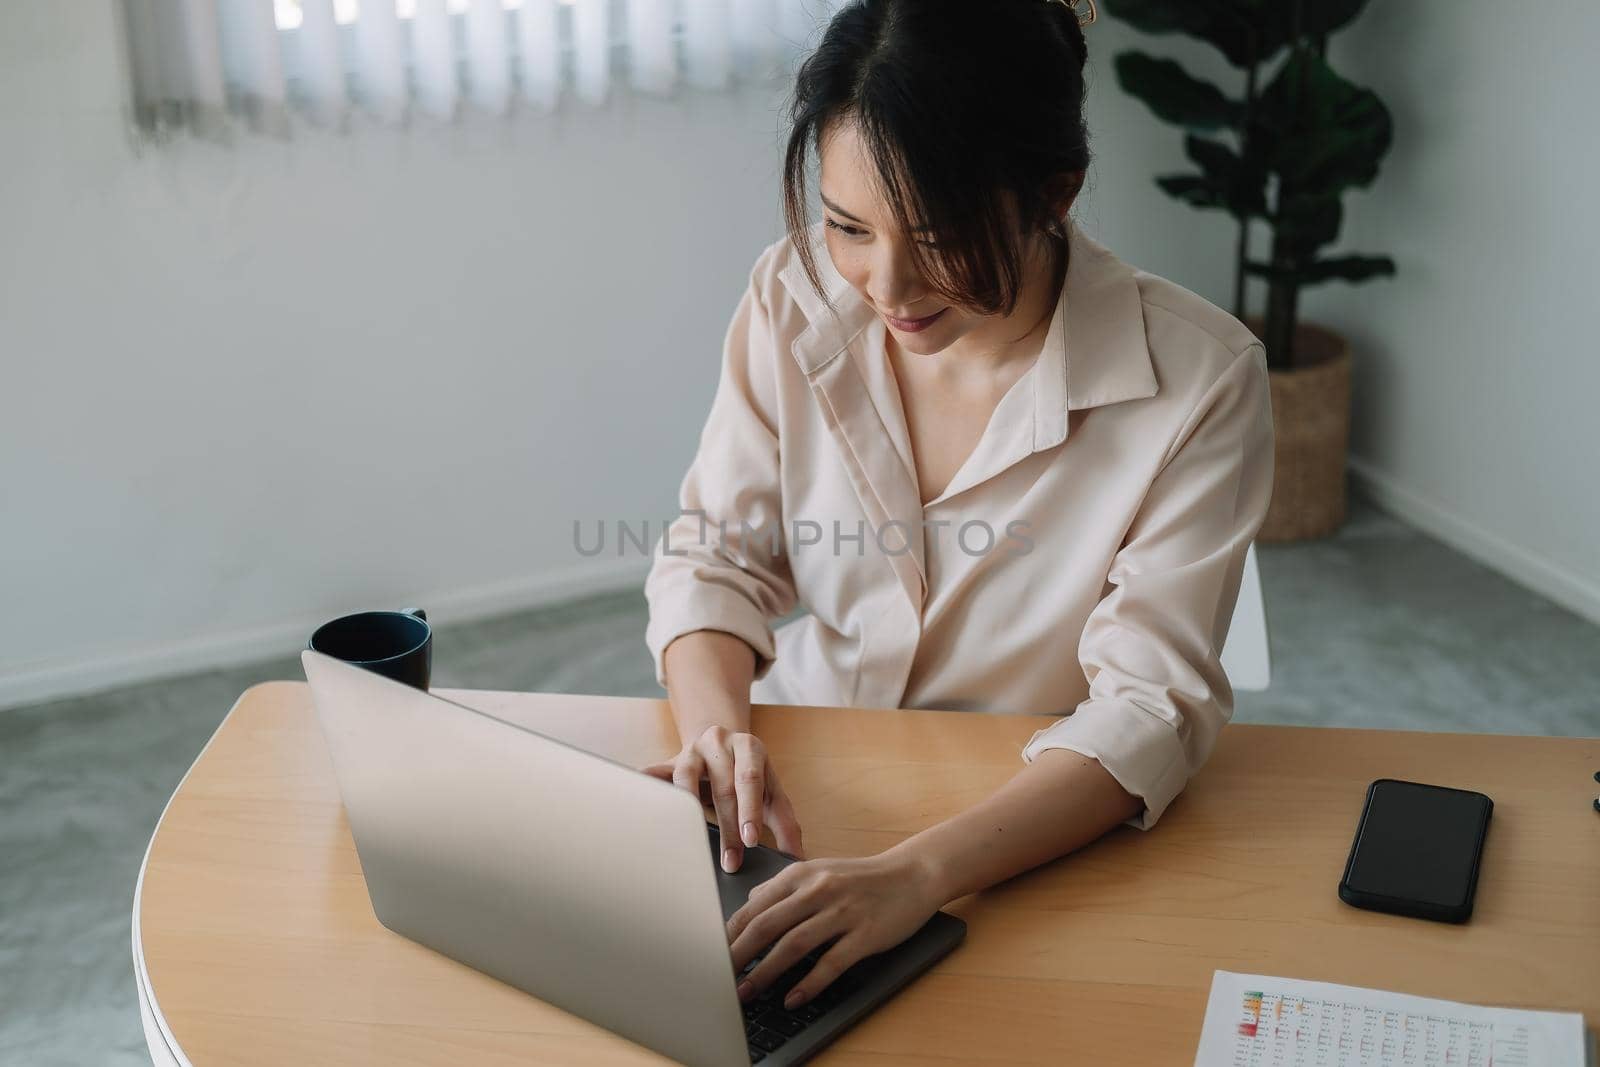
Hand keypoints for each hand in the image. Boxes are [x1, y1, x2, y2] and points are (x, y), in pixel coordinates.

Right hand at [641, 725, 804, 872]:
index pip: (750, 779)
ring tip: (692, 839)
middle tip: (731, 861)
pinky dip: (647, 785)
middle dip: (727, 827)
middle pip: (722, 786)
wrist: (720, 743)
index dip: (750, 809)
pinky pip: (655, 773)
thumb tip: (797, 858)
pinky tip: (641, 801)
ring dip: (690, 811)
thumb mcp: (772, 793)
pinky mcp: (668, 762)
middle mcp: (719, 743)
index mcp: (749, 748)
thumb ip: (786, 823)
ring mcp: (691, 751)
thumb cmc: (749, 775)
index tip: (751, 840)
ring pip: (686, 777)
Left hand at [725, 849, 943, 1011]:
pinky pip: (831, 963)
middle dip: (738, 955)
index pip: (755, 907)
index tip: (711, 955)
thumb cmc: (862, 877)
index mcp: (802, 874)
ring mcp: (843, 912)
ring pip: (794, 945)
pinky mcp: (865, 934)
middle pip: (767, 925)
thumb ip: (783, 888)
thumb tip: (748, 906)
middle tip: (718, 978)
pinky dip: (808, 983)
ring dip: (765, 972)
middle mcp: (819, 890)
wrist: (912, 874)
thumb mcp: (818, 871)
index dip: (730, 934)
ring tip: (746, 992)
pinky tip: (793, 998)